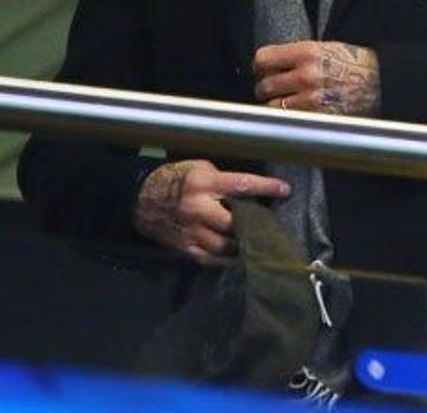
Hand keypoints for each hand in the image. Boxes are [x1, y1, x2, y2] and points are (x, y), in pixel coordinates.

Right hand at [133, 159, 290, 264]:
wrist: (141, 199)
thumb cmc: (176, 178)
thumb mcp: (200, 168)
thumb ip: (223, 179)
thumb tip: (250, 190)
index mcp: (204, 184)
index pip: (241, 185)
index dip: (266, 188)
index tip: (285, 190)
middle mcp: (198, 209)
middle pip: (234, 222)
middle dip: (254, 224)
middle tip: (270, 223)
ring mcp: (191, 231)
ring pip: (225, 246)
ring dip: (243, 244)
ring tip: (256, 240)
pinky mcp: (185, 247)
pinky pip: (211, 259)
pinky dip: (227, 258)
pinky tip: (239, 255)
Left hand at [253, 40, 380, 115]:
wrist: (383, 84)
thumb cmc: (356, 64)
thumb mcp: (327, 47)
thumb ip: (298, 54)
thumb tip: (270, 63)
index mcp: (308, 52)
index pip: (263, 59)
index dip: (260, 66)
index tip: (263, 70)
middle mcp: (307, 75)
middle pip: (264, 85)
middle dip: (266, 88)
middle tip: (274, 89)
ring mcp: (311, 100)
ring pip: (272, 107)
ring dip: (275, 106)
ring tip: (286, 103)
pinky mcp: (317, 118)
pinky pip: (289, 121)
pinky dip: (288, 119)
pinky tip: (297, 113)